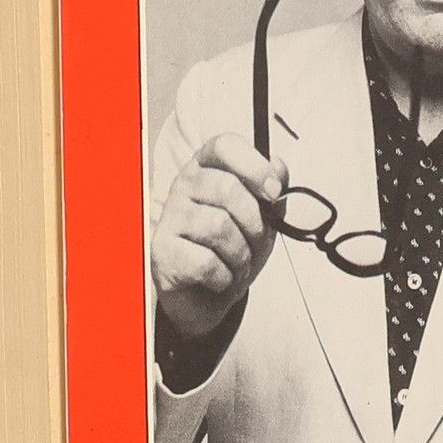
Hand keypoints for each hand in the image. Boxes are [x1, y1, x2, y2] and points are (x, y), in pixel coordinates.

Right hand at [149, 131, 287, 341]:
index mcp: (208, 169)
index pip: (225, 146)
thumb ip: (272, 193)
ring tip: (237, 264)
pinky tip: (220, 278)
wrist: (206, 296)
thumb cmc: (232, 250)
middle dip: (254, 224)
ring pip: (219, 227)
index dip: (254, 165)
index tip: (274, 192)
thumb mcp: (262, 219)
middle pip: (228, 189)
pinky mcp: (162, 250)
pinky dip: (224, 277)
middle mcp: (184, 185)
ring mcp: (170, 217)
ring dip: (241, 255)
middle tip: (255, 242)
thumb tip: (279, 167)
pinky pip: (206, 262)